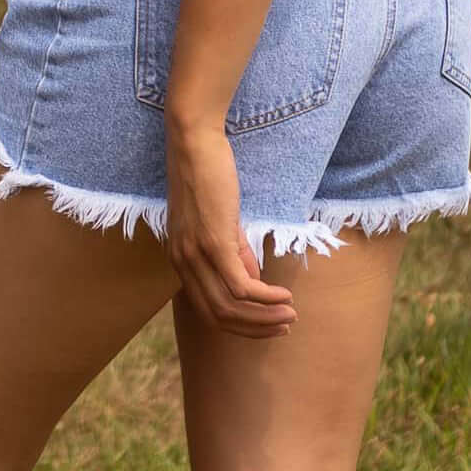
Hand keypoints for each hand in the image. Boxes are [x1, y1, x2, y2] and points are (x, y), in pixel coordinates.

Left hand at [164, 113, 298, 333]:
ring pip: (230, 308)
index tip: (269, 323)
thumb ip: (235, 252)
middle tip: (285, 325)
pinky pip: (241, 286)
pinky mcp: (213, 243)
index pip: (208, 311)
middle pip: (218, 317)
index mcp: (181, 261)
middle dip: (254, 328)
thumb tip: (254, 280)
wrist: (194, 142)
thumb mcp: (220, 221)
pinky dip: (266, 298)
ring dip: (264, 317)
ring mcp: (196, 255)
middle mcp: (183, 264)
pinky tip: (284, 296)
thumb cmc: (206, 174)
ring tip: (289, 314)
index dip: (241, 325)